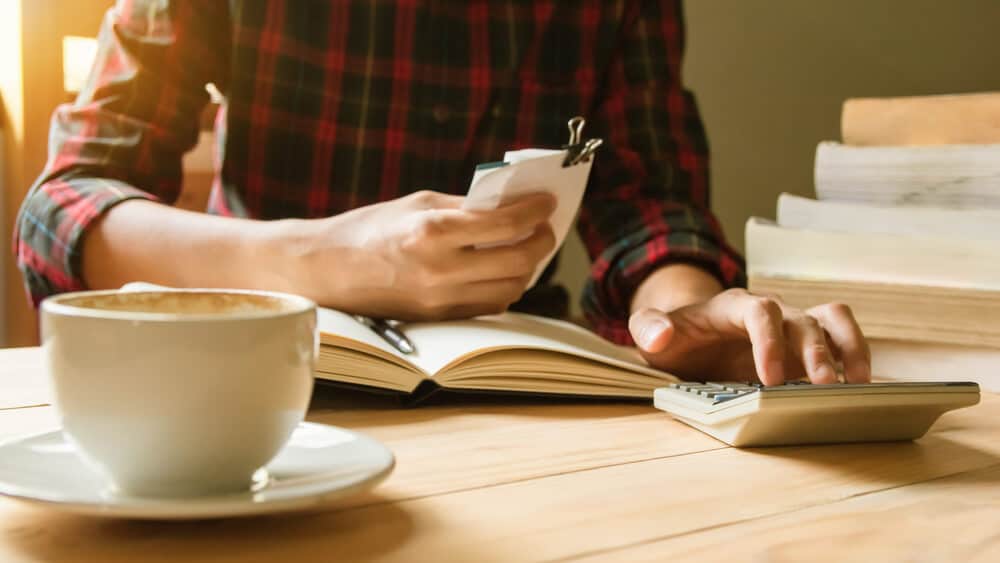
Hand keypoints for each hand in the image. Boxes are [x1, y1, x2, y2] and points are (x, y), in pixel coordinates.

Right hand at [274, 190, 556, 319]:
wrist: (326, 270)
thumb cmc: (370, 229)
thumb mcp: (418, 204)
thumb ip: (466, 206)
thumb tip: (510, 205)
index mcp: (433, 232)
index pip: (506, 224)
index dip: (536, 212)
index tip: (548, 202)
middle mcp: (441, 269)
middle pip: (518, 260)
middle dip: (541, 241)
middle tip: (545, 227)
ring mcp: (441, 299)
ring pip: (511, 288)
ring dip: (527, 267)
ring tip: (526, 246)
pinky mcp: (439, 318)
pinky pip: (490, 305)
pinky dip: (505, 286)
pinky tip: (502, 269)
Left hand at [628, 270, 869, 384]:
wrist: (688, 335)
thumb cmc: (674, 336)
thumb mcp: (650, 332)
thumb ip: (648, 328)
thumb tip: (661, 335)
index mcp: (732, 306)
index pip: (759, 310)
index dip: (769, 341)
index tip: (771, 378)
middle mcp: (769, 311)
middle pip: (802, 320)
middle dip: (816, 353)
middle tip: (823, 387)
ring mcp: (791, 326)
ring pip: (833, 320)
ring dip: (850, 348)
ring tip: (860, 385)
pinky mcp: (806, 345)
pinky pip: (841, 340)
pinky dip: (855, 359)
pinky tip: (862, 390)